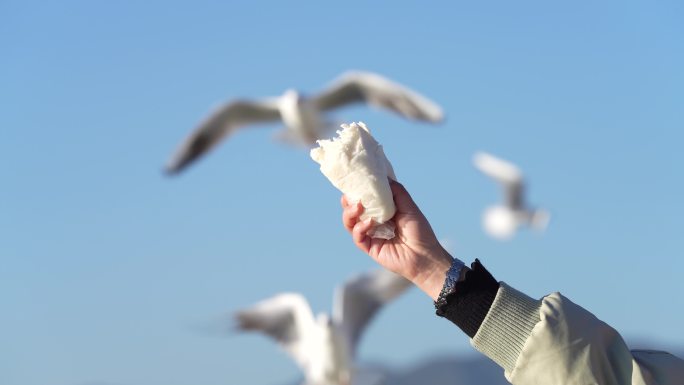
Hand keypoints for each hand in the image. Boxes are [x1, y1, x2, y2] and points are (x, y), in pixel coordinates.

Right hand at [341, 180, 453, 299]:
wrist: (425, 256)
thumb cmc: (420, 232)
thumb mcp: (409, 206)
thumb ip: (397, 192)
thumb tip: (383, 176)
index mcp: (382, 211)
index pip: (364, 199)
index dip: (357, 191)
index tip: (355, 181)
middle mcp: (373, 222)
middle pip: (353, 210)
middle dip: (349, 202)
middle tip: (351, 195)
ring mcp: (370, 235)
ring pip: (351, 223)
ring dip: (350, 213)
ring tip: (358, 206)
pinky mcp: (369, 247)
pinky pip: (357, 236)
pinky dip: (360, 227)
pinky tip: (369, 222)